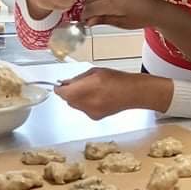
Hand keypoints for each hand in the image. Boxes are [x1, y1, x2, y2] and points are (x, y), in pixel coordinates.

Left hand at [54, 68, 172, 118]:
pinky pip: (85, 110)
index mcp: (80, 91)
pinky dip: (87, 104)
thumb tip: (67, 82)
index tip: (59, 85)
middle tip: (76, 85)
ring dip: (78, 98)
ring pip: (76, 106)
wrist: (131, 92)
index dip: (59, 88)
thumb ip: (78, 79)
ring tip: (91, 90)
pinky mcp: (95, 117)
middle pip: (68, 100)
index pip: (61, 92)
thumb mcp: (93, 72)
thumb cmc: (115, 79)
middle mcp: (83, 104)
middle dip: (69, 93)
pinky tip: (98, 98)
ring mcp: (89, 112)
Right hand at [82, 0, 160, 29]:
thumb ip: (103, 20)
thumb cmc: (139, 18)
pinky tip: (101, 3)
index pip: (91, 7)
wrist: (152, 9)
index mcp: (113, 2)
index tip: (84, 22)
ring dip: (92, 1)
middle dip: (87, 9)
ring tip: (96, 12)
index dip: (85, 15)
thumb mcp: (120, 23)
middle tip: (89, 19)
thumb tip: (88, 22)